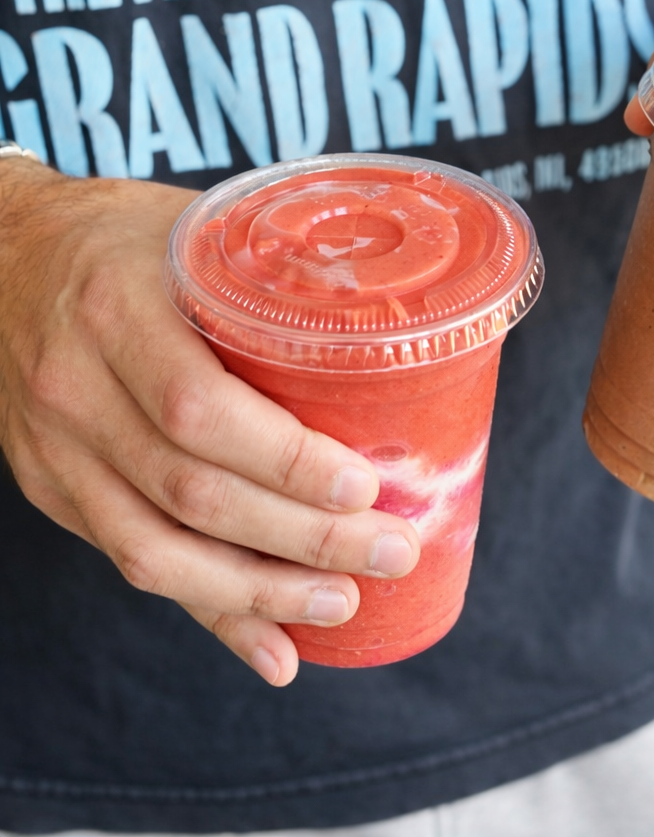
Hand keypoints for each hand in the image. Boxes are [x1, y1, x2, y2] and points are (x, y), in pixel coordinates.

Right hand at [0, 162, 419, 686]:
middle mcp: (73, 386)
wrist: (6, 251)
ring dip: (259, 592)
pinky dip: (207, 610)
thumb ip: (266, 287)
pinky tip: (270, 645)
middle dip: (300, 539)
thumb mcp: (193, 234)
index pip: (199, 408)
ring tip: (342, 600)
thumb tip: (386, 342)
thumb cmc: (123, 236)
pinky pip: (129, 562)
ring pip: (154, 550)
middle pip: (190, 492)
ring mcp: (54, 447)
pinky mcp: (51, 487)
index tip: (363, 485)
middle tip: (389, 550)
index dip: (284, 460)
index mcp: (117, 307)